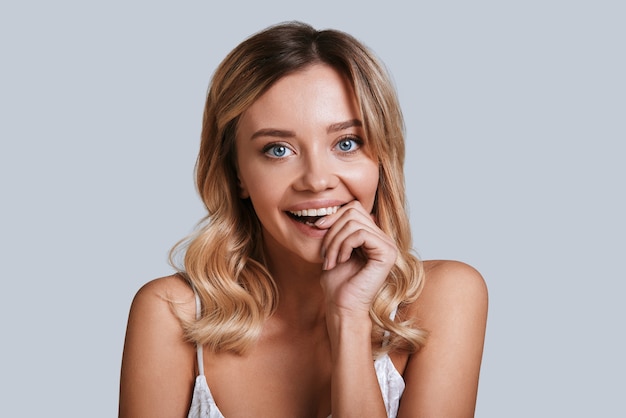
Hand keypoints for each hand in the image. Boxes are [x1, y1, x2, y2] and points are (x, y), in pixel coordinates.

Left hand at [315, 201, 397, 316]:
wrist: (342, 307)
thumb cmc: (337, 283)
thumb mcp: (334, 248)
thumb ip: (337, 228)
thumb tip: (332, 207)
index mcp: (373, 236)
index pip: (354, 208)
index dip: (334, 215)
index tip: (318, 229)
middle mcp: (384, 239)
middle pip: (354, 210)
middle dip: (332, 230)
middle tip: (324, 253)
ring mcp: (388, 245)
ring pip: (353, 222)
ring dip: (334, 241)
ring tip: (329, 260)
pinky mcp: (387, 253)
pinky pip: (359, 234)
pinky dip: (343, 245)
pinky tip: (340, 261)